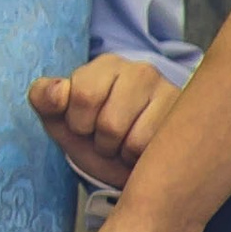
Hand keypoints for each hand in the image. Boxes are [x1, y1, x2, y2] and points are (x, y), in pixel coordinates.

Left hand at [31, 57, 179, 189]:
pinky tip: (145, 152)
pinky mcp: (186, 122)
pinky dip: (141, 161)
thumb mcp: (59, 119)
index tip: (84, 124)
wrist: (129, 166)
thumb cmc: (93, 136)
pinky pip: (154, 153)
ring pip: (131, 140)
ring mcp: (169, 93)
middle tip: (108, 137)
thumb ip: (44, 98)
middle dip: (101, 141)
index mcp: (106, 65)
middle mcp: (140, 70)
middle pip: (108, 123)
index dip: (77, 122)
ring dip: (121, 153)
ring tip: (126, 144)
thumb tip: (59, 91)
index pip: (83, 95)